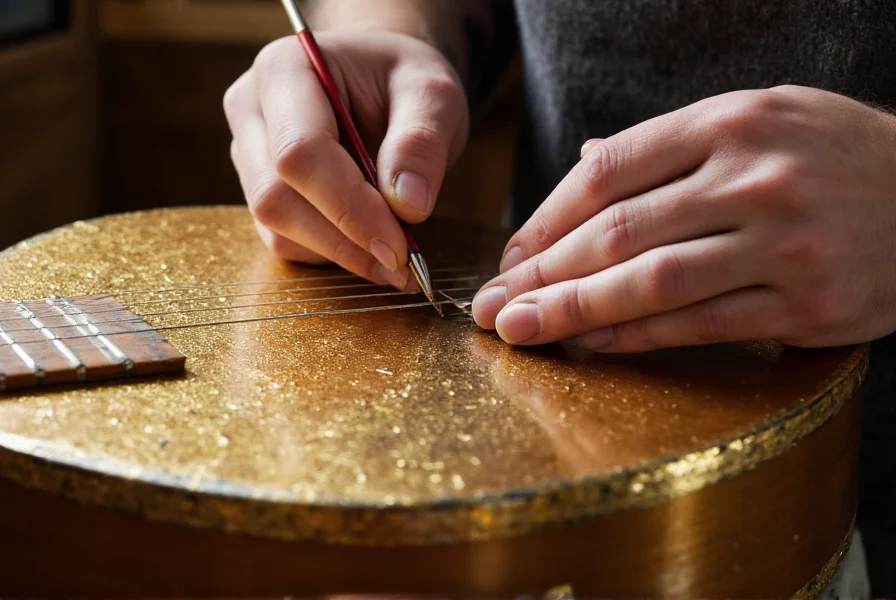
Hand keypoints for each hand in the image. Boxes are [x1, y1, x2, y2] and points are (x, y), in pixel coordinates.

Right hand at [224, 31, 468, 288]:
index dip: (349, 207)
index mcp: (285, 70)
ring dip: (339, 253)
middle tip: (402, 264)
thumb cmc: (404, 81)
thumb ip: (422, 141)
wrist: (384, 81)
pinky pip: (283, 240)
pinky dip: (330, 254)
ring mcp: (248, 154)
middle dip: (343, 240)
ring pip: (276, 226)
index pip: (300, 152)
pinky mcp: (259, 190)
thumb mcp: (434, 94)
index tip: (399, 246)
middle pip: (276, 196)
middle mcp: (252, 110)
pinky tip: (370, 246)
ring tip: (395, 258)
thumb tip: (408, 206)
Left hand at [472, 85, 895, 350]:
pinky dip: (640, 337)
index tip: (512, 257)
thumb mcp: (759, 119)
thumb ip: (671, 145)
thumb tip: (587, 164)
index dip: (547, 219)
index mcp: (729, 122)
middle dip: (543, 275)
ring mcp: (784, 242)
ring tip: (522, 331)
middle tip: (493, 306)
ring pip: (653, 281)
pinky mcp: (809, 303)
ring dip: (575, 312)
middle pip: (618, 231)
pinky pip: (702, 325)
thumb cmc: (829, 156)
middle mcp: (753, 177)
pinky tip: (594, 344)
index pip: (609, 171)